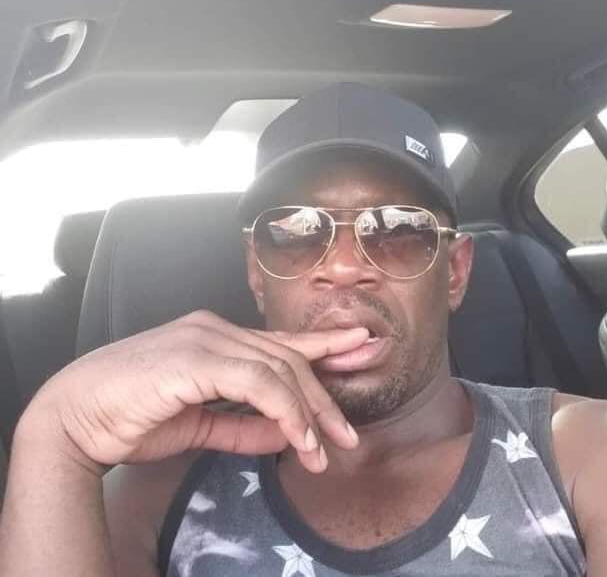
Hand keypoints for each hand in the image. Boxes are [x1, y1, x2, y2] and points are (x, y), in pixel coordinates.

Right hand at [19, 310, 367, 474]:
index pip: (280, 343)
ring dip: (308, 413)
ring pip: (280, 369)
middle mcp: (216, 329)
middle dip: (324, 396)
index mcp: (216, 338)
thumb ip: (244, 426)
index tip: (360, 349)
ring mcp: (207, 338)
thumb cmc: (131, 417)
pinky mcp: (197, 356)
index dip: (323, 348)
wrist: (74, 418)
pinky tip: (299, 440)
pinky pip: (259, 382)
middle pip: (288, 359)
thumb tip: (287, 434)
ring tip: (325, 451)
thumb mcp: (201, 425)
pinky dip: (285, 411)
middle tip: (348, 436)